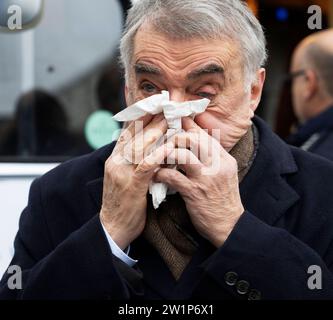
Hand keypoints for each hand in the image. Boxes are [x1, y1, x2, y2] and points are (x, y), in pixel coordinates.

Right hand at [100, 114, 171, 249]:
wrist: (113, 228)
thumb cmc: (123, 202)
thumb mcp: (125, 177)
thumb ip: (133, 161)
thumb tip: (149, 148)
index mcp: (114, 159)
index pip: (127, 132)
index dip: (140, 117)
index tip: (154, 106)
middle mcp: (116, 162)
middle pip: (133, 135)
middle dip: (150, 119)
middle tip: (165, 107)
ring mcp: (122, 173)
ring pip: (139, 146)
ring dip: (155, 132)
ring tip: (169, 120)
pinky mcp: (131, 186)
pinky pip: (145, 166)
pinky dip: (157, 155)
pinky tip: (169, 148)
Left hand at [155, 117, 243, 246]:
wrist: (229, 225)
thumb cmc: (223, 199)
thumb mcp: (225, 174)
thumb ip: (213, 158)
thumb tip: (195, 142)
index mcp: (224, 159)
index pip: (205, 135)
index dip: (188, 126)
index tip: (175, 122)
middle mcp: (217, 165)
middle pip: (194, 139)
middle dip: (175, 137)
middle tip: (165, 142)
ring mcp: (206, 178)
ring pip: (183, 154)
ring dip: (167, 153)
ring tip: (159, 157)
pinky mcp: (194, 192)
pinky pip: (173, 177)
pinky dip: (161, 174)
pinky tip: (156, 175)